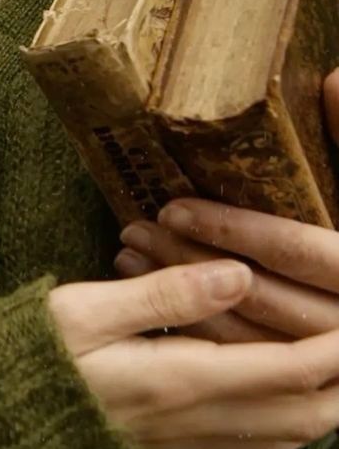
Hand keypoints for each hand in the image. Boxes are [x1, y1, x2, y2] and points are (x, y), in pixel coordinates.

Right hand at [48, 261, 338, 448]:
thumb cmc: (34, 355)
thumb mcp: (87, 310)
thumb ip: (165, 294)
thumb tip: (237, 274)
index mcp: (178, 379)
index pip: (285, 370)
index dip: (333, 347)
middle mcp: (191, 417)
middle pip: (298, 414)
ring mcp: (182, 438)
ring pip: (281, 437)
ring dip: (321, 408)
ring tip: (336, 374)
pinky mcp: (169, 443)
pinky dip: (284, 428)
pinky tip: (281, 408)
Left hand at [112, 68, 338, 343]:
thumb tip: (331, 78)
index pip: (294, 250)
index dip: (231, 230)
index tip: (171, 209)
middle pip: (258, 294)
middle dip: (188, 263)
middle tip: (132, 232)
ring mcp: (330, 355)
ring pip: (249, 335)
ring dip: (183, 301)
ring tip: (130, 260)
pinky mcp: (310, 369)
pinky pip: (251, 361)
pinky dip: (203, 333)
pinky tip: (160, 303)